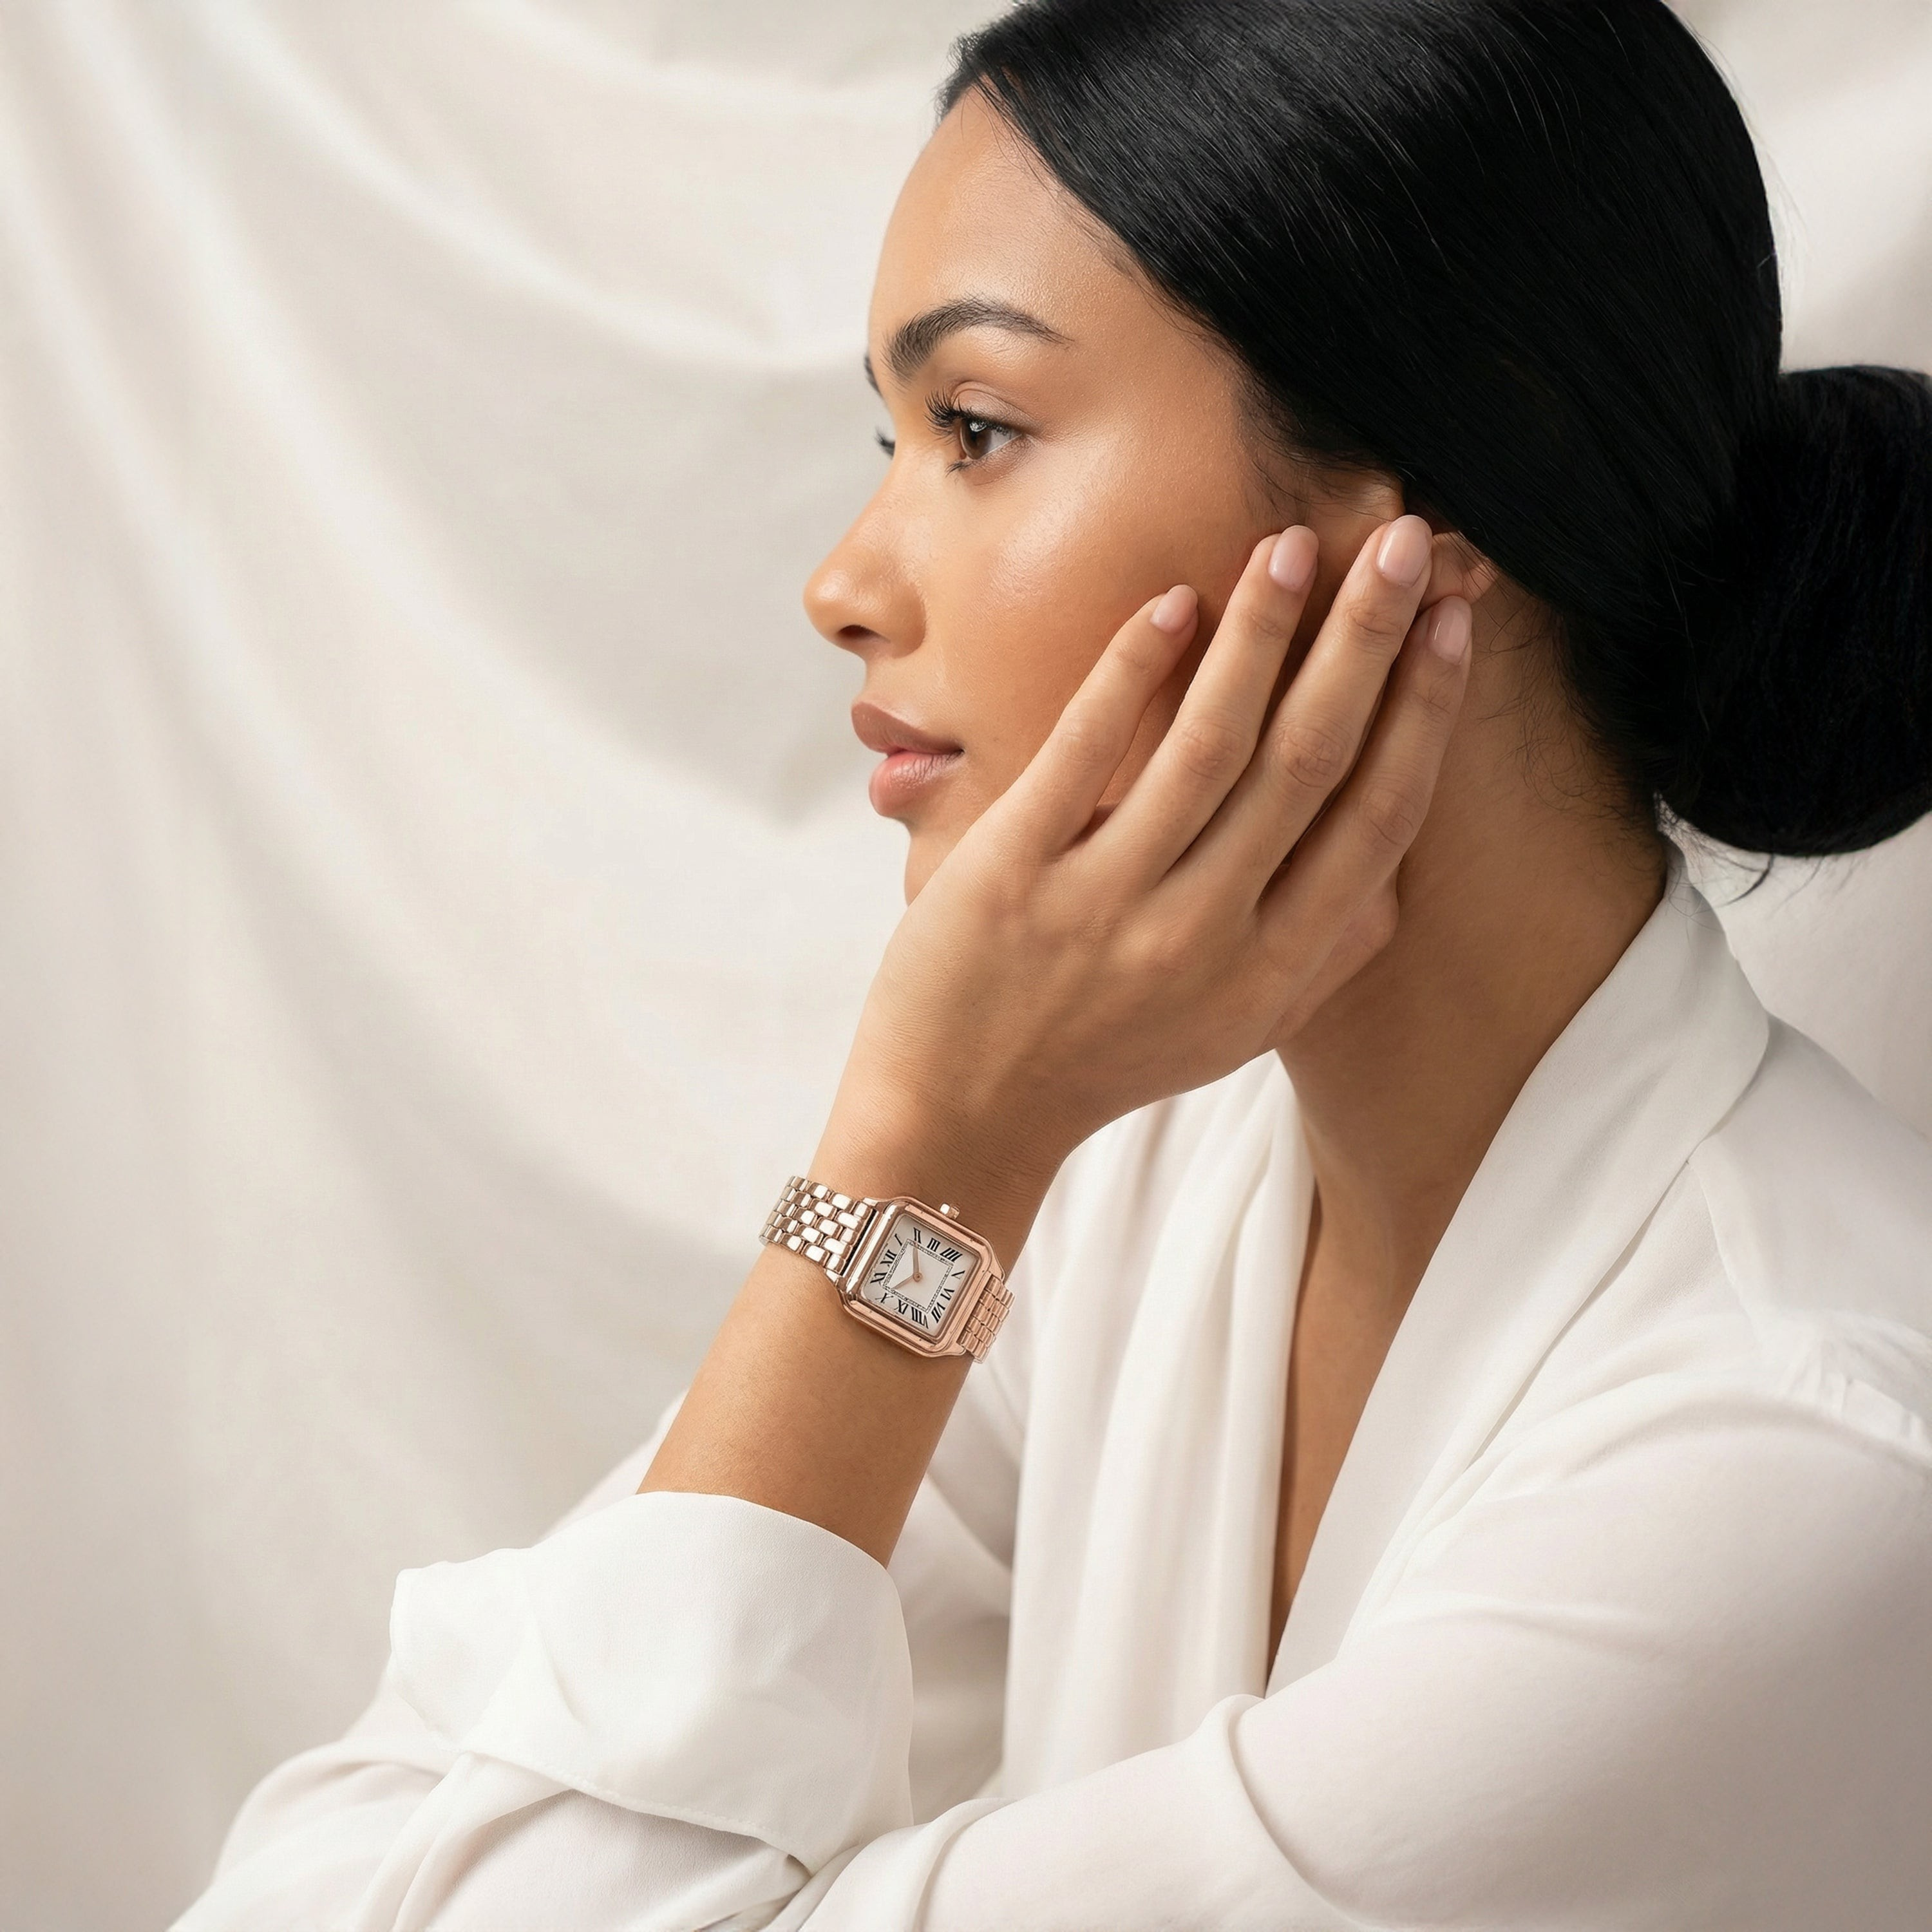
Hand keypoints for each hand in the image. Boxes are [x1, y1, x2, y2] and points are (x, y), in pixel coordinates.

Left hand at [817, 515, 1480, 1259]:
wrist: (960, 1124)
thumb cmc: (1104, 1060)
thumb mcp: (1233, 1032)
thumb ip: (1317, 960)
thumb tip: (1394, 877)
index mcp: (1275, 973)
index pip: (1376, 819)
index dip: (1423, 711)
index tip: (1451, 619)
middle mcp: (1206, 938)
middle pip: (1310, 760)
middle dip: (1366, 639)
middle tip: (1400, 536)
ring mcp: (1107, 905)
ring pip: (1211, 745)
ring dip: (1260, 632)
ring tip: (1289, 544)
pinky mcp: (1014, 876)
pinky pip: (1087, 751)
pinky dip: (1135, 671)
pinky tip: (1173, 601)